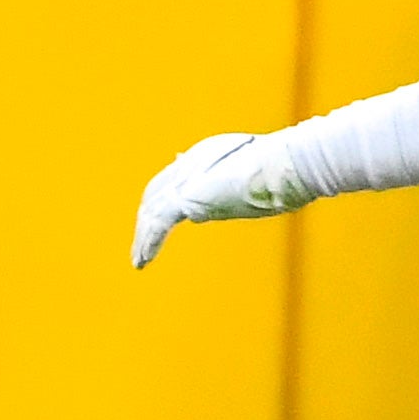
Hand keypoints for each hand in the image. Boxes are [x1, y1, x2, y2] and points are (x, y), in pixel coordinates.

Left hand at [133, 133, 302, 268]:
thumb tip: (201, 209)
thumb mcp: (245, 176)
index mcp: (201, 158)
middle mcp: (187, 167)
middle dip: (147, 221)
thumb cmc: (276, 170)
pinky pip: (159, 225)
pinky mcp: (185, 198)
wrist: (279, 166)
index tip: (152, 218)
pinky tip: (143, 260)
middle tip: (141, 245)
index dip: (160, 199)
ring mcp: (185, 182)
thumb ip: (224, 185)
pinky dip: (150, 242)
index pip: (171, 181)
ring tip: (139, 260)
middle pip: (156, 196)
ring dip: (144, 238)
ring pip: (153, 213)